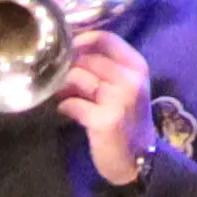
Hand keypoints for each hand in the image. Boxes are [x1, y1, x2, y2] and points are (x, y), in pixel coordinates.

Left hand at [57, 21, 157, 186]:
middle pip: (87, 58)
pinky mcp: (105, 120)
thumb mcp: (123, 87)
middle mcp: (131, 79)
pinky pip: (73, 104)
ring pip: (78, 78)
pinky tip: (65, 111)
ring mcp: (120, 99)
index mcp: (136, 65)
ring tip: (61, 94)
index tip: (65, 49)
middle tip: (57, 78)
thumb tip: (67, 51)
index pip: (105, 38)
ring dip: (62, 86)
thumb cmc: (126, 120)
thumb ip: (103, 68)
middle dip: (67, 67)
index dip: (80, 40)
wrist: (138, 158)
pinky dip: (64, 106)